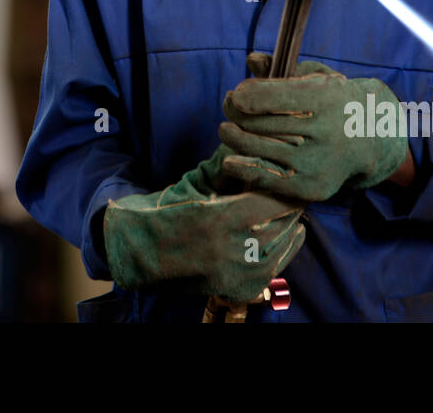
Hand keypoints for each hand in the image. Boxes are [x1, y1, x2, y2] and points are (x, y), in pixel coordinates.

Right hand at [103, 145, 306, 303]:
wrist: (137, 252)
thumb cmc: (162, 211)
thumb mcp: (193, 183)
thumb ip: (225, 166)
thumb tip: (252, 143)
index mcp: (221, 219)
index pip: (275, 199)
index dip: (284, 183)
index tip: (290, 171)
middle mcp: (233, 250)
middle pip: (284, 222)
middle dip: (289, 202)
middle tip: (295, 186)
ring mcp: (237, 274)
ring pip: (283, 244)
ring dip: (289, 224)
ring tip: (290, 208)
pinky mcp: (238, 288)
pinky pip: (275, 267)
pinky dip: (284, 248)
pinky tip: (289, 234)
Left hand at [217, 52, 408, 202]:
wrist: (371, 139)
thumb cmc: (333, 102)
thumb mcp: (316, 78)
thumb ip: (281, 68)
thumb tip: (252, 60)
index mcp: (328, 98)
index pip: (277, 96)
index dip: (248, 95)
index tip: (236, 93)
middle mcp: (327, 131)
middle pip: (262, 123)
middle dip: (236, 112)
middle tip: (228, 104)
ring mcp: (320, 162)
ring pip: (260, 149)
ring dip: (234, 137)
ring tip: (226, 128)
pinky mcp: (314, 186)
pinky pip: (269, 178)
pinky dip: (245, 167)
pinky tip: (232, 159)